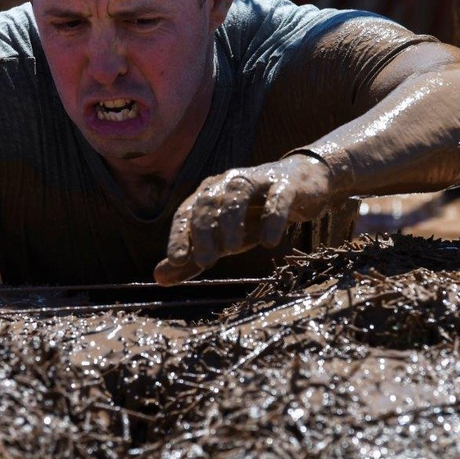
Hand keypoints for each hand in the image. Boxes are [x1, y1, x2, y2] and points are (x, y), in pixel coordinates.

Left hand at [153, 154, 335, 285]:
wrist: (301, 186)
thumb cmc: (255, 215)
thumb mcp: (223, 240)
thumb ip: (193, 259)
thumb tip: (158, 278)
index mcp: (208, 194)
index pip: (186, 212)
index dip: (180, 235)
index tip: (176, 260)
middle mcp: (227, 183)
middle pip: (208, 202)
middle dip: (204, 231)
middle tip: (206, 262)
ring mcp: (258, 181)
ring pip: (238, 193)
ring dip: (231, 220)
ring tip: (231, 249)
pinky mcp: (286, 185)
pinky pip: (277, 198)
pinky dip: (272, 218)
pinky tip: (270, 242)